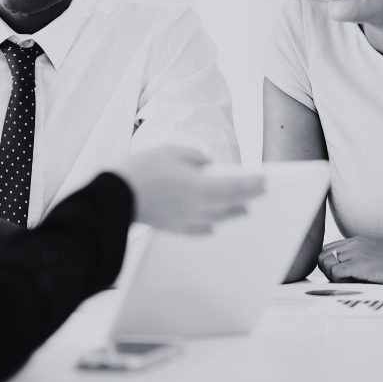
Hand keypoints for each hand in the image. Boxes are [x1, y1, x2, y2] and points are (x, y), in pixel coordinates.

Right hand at [113, 146, 265, 233]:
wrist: (116, 197)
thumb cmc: (142, 170)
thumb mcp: (171, 151)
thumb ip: (195, 157)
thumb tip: (207, 164)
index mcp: (199, 187)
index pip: (235, 186)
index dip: (252, 183)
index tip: (266, 180)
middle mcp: (197, 207)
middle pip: (230, 203)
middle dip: (248, 197)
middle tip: (263, 192)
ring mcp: (185, 220)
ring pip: (217, 218)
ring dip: (234, 213)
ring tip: (245, 209)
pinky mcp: (172, 227)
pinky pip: (198, 230)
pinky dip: (210, 227)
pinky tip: (214, 227)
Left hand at [319, 237, 382, 283]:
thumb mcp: (373, 257)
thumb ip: (357, 259)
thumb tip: (339, 274)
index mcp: (356, 241)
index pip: (328, 249)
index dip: (329, 264)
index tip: (338, 275)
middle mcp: (353, 244)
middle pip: (323, 255)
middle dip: (327, 270)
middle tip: (340, 280)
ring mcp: (356, 253)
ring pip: (326, 263)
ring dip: (333, 276)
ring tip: (348, 282)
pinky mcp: (360, 264)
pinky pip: (336, 272)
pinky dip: (339, 280)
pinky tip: (353, 283)